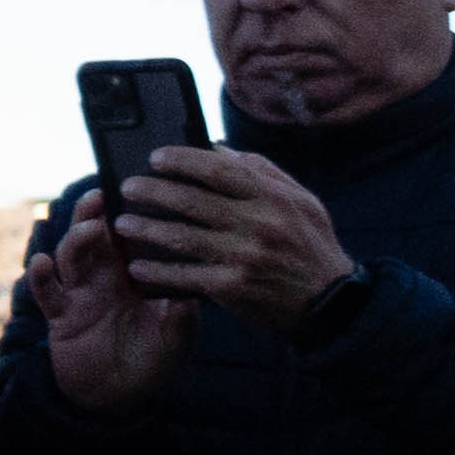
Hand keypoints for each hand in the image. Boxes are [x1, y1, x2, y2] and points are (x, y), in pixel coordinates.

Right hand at [25, 200, 191, 411]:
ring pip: (71, 256)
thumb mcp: (176, 341)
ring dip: (76, 239)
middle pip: (94, 237)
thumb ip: (181, 319)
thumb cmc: (151, 362)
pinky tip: (41, 263)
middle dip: (94, 214)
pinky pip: (46, 292)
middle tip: (100, 196)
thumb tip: (188, 294)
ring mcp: (80, 294)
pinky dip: (40, 276)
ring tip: (89, 229)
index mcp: (135, 277)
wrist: (117, 397)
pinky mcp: (60, 315)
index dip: (128, 216)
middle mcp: (105, 279)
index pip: (129, 239)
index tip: (135, 194)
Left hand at [105, 148, 358, 329]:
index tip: (154, 157)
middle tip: (127, 188)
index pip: (218, 169)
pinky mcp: (233, 288)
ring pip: (181, 237)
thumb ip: (262, 172)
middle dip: (152, 191)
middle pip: (191, 201)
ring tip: (122, 224)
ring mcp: (244, 257)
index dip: (182, 160)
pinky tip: (138, 267)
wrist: (333, 304)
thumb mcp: (301, 201)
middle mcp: (258, 224)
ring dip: (146, 229)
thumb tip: (218, 149)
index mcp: (273, 198)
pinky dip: (158, 271)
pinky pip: (185, 275)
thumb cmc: (311, 246)